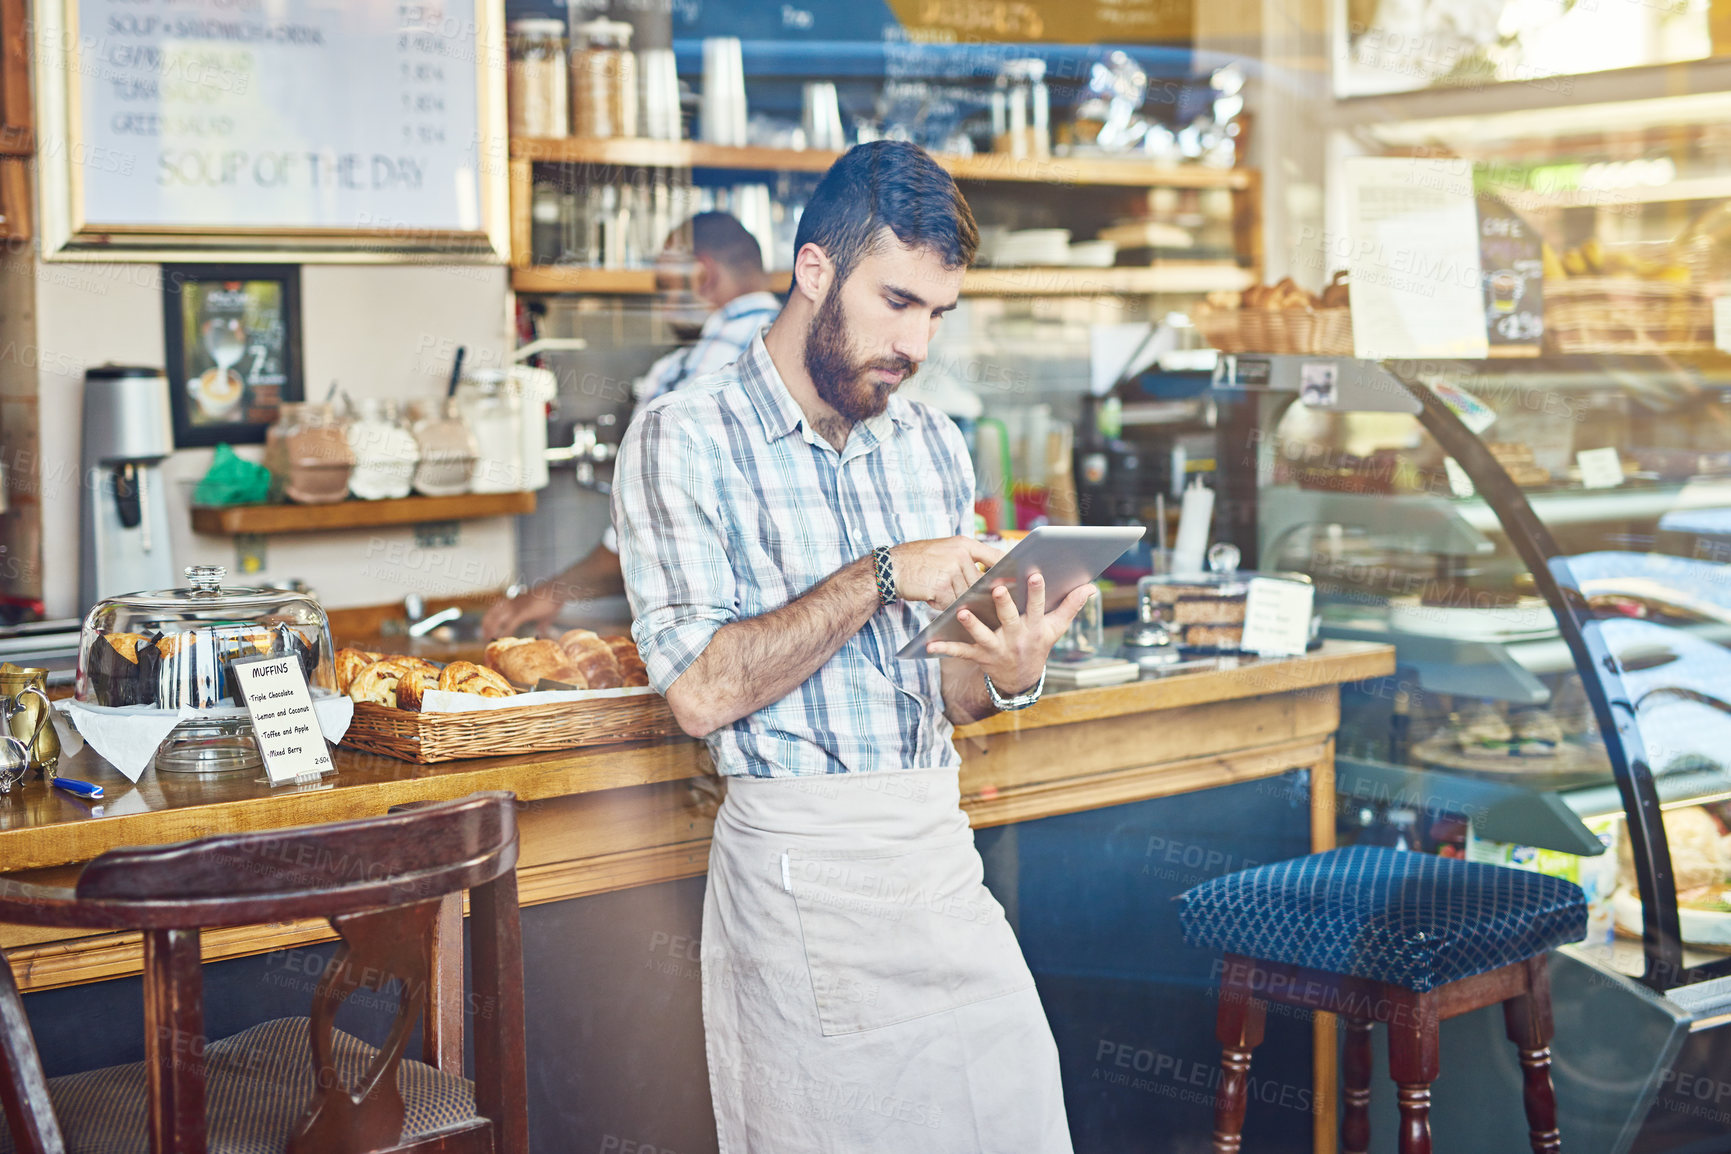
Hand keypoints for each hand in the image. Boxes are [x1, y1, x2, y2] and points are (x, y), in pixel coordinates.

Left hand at [481, 587, 561, 639]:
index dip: (489, 620)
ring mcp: (516, 607)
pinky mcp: (522, 613)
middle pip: (491, 615)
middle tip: (484, 638)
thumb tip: (541, 631)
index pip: (495, 610)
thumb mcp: (545, 614)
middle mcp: (512, 603)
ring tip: (489, 640)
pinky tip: (501, 639)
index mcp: (514, 602)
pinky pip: (509, 625)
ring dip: (492, 631)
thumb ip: (541, 623)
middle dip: (486, 627)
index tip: (486, 630)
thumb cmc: (552, 600)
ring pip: (497, 620)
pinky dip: (504, 633)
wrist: (556, 590)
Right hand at [888, 536, 1002, 609]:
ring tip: (938, 591)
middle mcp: (960, 555)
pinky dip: (942, 604)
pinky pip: (951, 603)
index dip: (1007, 570)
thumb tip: (989, 575)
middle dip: (974, 593)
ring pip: (965, 595)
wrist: (891, 566)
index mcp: (964, 544)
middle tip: (969, 599)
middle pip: (980, 583)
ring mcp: (951, 570)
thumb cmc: (918, 560)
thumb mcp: (945, 549)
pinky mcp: (942, 586)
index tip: (1014, 581)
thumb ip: (966, 558)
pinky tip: (931, 596)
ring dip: (954, 599)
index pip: (996, 557)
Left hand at [927, 573, 1094, 695]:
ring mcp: (997, 648)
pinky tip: (929, 644)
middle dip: (1005, 605)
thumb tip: (1091, 587)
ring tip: (961, 612)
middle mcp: (1016, 638)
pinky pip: (961, 652)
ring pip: (984, 636)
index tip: (1036, 573)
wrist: (1021, 679)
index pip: (1037, 607)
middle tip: (999, 588)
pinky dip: (945, 649)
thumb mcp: (1056, 628)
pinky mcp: (979, 657)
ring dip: (972, 625)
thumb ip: (1070, 606)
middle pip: (1010, 619)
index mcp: (1034, 628)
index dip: (1037, 592)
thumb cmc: (1038, 644)